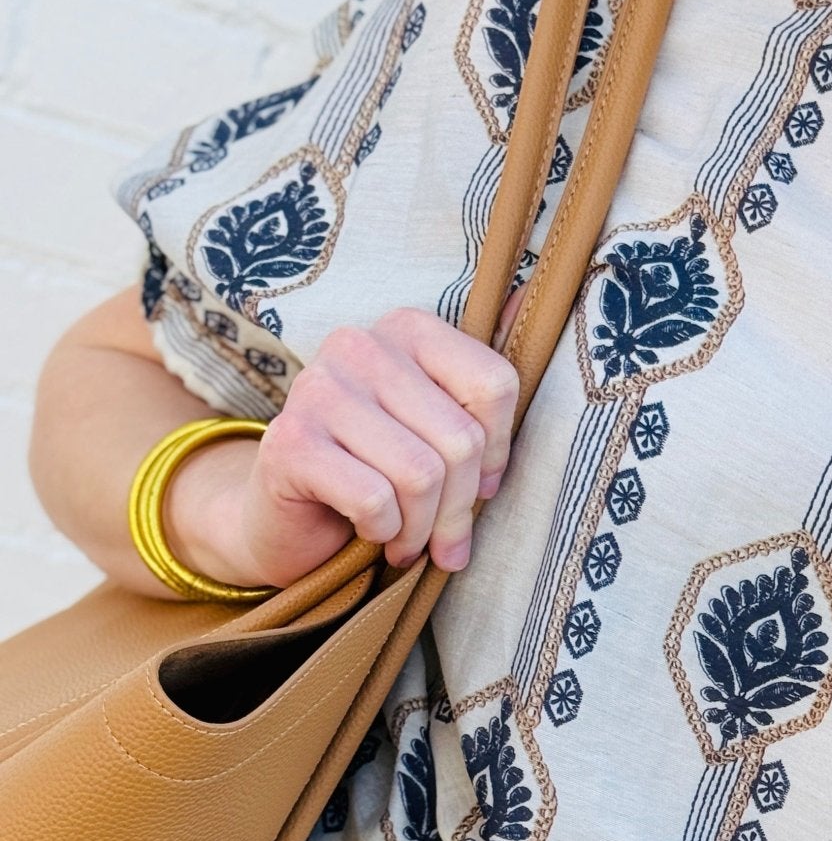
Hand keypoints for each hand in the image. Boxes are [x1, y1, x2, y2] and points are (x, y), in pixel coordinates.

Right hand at [163, 307, 519, 588]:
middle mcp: (359, 345)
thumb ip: (482, 385)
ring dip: (420, 528)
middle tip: (441, 538)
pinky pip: (374, 498)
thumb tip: (536, 299)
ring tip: (406, 540)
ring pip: (420, 474)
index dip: (496, 454)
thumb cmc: (376, 475)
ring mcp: (319, 388)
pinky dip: (383, 530)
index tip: (479, 487)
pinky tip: (370, 532)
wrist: (285, 520)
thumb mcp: (438, 432)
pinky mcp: (290, 441)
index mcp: (406, 330)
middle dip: (458, 508)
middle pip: (460, 439)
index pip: (493, 385)